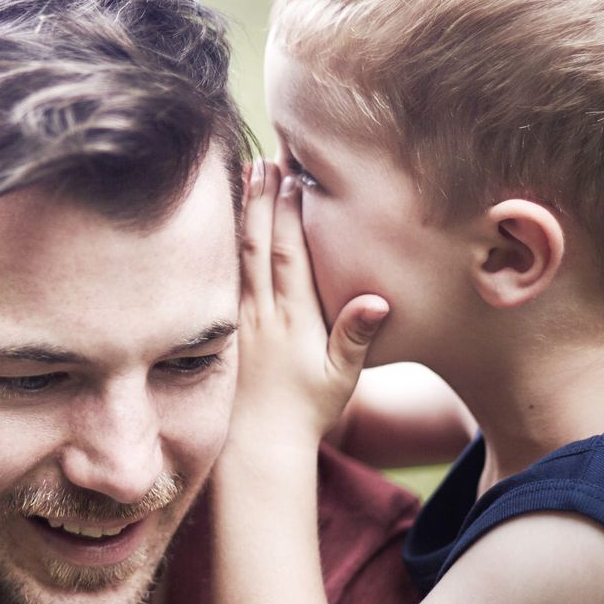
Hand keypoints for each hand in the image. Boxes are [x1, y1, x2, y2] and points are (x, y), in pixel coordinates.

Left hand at [233, 160, 388, 450]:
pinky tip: (230, 218)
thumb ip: (355, 337)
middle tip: (264, 159)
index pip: (290, 258)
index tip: (293, 178)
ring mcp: (243, 318)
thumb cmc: (307, 411)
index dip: (290, 217)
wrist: (260, 444)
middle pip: (260, 246)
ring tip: (246, 173)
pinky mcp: (230, 325)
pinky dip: (228, 241)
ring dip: (245, 212)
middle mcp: (263, 313)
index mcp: (294, 321)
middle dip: (263, 200)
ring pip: (240, 255)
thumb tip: (376, 302)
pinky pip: (227, 274)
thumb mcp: (341, 380)